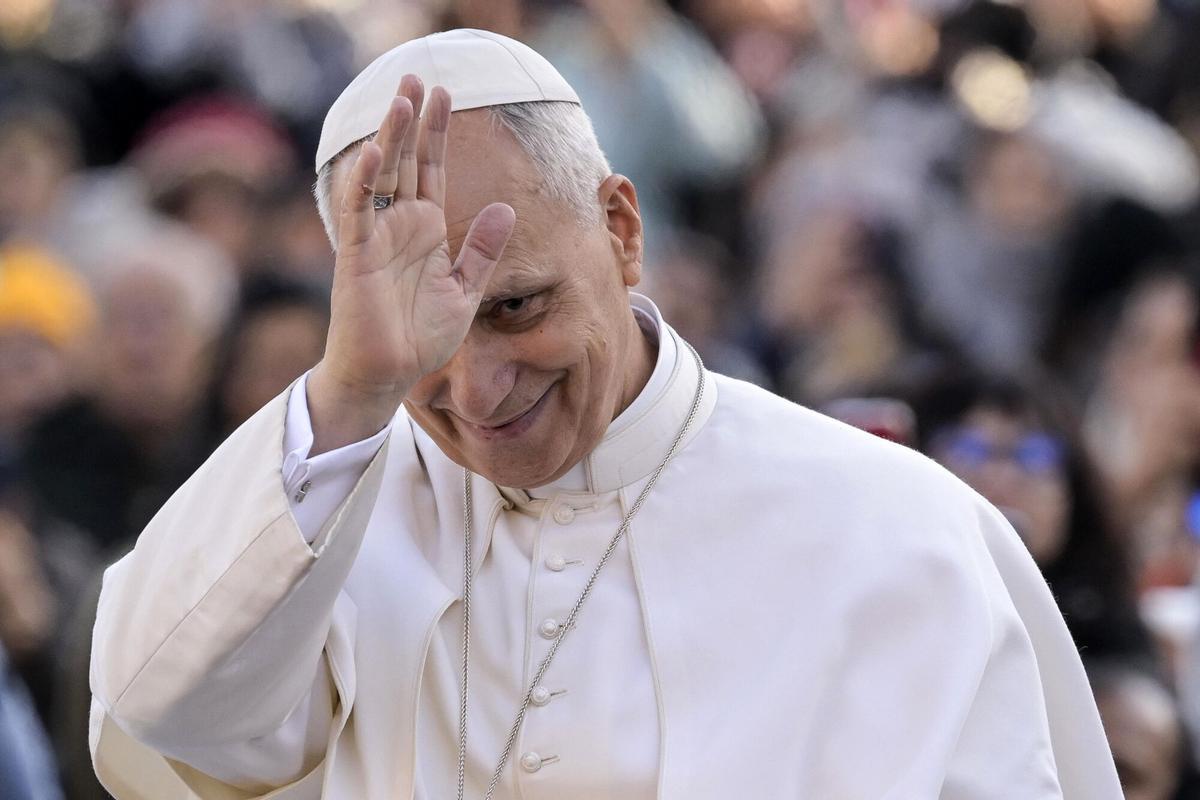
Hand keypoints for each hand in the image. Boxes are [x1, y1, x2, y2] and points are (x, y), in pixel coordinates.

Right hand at [309, 76, 515, 453]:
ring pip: (382, 177)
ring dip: (390, 138)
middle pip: (407, 162)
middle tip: (416, 76)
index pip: (432, 171)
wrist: (389, 374)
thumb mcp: (466, 290)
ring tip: (401, 99)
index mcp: (425, 232)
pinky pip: (359, 213)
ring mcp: (377, 239)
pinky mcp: (358, 257)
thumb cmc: (420, 337)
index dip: (436, 134)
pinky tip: (373, 153)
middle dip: (412, 120)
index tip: (444, 95)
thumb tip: (507, 207)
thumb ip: (483, 250)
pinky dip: (363, 183)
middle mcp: (399, 227)